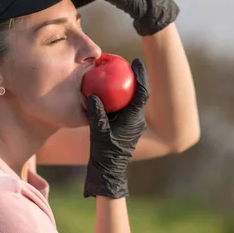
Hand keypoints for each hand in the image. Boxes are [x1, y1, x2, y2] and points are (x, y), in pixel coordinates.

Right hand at [83, 58, 149, 198]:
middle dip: (135, 77)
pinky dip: (120, 96)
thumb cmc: (104, 152)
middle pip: (139, 93)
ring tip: (119, 72)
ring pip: (133, 100)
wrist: (109, 171)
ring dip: (128, 86)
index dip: (140, 75)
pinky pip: (125, 106)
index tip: (136, 61)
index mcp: (134, 119)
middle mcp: (136, 119)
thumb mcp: (98, 131)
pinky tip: (109, 90)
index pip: (141, 92)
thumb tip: (92, 95)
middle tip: (128, 63)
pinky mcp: (126, 126)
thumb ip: (96, 113)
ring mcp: (132, 123)